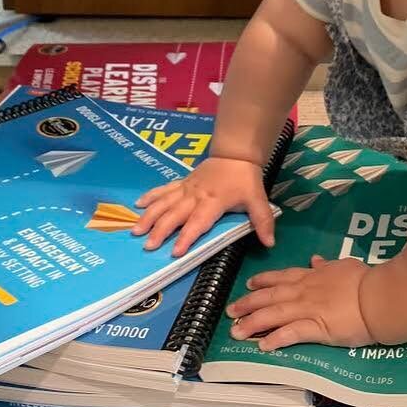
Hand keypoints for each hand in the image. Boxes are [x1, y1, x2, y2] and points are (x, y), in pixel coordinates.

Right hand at [133, 156, 274, 256]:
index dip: (187, 237)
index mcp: (213, 202)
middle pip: (175, 214)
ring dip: (149, 216)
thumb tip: (270, 243)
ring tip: (136, 231)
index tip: (175, 252)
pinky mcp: (182, 182)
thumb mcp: (258, 199)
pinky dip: (150, 197)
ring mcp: (186, 188)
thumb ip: (262, 221)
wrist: (235, 153)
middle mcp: (195, 196)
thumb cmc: (245, 179)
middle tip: (148, 246)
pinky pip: (163, 190)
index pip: (198, 222)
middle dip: (160, 230)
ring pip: (164, 202)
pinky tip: (137, 205)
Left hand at [224, 255, 373, 350]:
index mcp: (313, 276)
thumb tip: (317, 260)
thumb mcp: (346, 265)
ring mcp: (309, 309)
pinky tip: (263, 345)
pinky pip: (291, 333)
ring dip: (253, 323)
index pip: (282, 277)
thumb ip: (329, 265)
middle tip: (230, 310)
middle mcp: (305, 291)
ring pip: (274, 314)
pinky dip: (275, 338)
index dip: (263, 281)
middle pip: (270, 297)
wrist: (380, 296)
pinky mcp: (318, 328)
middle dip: (247, 303)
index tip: (249, 284)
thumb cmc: (367, 280)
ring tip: (237, 331)